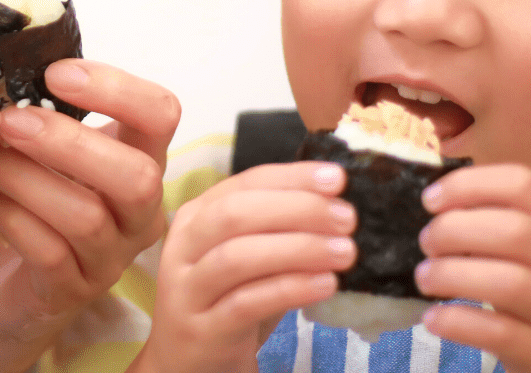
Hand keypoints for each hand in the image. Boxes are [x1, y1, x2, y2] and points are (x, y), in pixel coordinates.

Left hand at [0, 61, 180, 343]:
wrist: (5, 276)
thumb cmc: (28, 194)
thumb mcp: (39, 143)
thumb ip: (33, 104)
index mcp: (141, 156)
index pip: (161, 113)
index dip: (116, 88)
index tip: (55, 73)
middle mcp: (140, 210)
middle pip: (138, 175)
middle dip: (69, 140)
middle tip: (9, 119)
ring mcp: (113, 256)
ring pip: (87, 216)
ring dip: (26, 177)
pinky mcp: (74, 291)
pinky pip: (50, 254)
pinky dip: (11, 218)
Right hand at [134, 161, 355, 372]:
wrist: (191, 362)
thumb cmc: (229, 300)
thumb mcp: (251, 258)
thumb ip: (280, 229)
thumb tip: (338, 204)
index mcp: (197, 216)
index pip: (245, 182)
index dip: (292, 177)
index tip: (337, 179)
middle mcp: (184, 246)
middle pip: (236, 214)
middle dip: (297, 209)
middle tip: (346, 218)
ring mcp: (187, 289)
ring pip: (239, 257)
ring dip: (298, 249)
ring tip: (345, 253)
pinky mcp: (201, 330)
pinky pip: (246, 303)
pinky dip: (289, 289)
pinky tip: (325, 285)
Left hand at [417, 164, 530, 372]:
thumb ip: (513, 231)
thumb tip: (439, 211)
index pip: (525, 187)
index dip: (471, 185)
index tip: (432, 199)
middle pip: (516, 232)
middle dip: (457, 230)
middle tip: (427, 243)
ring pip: (510, 284)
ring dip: (453, 275)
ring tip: (425, 279)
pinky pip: (503, 335)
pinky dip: (460, 323)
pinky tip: (436, 319)